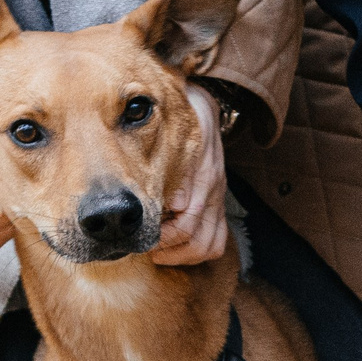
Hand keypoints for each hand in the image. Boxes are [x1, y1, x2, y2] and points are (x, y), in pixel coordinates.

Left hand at [150, 84, 230, 265]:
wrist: (201, 106)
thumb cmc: (179, 123)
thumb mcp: (170, 140)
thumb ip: (164, 171)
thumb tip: (160, 206)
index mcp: (201, 180)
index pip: (186, 228)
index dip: (162, 240)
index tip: (142, 238)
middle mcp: (212, 193)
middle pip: (198, 244)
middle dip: (170, 251)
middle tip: (147, 246)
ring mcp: (218, 199)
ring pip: (210, 246)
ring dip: (184, 254)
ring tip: (159, 248)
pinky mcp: (219, 202)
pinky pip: (218, 239)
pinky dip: (198, 248)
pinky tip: (176, 243)